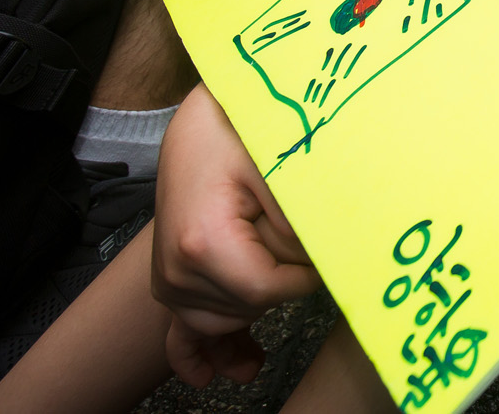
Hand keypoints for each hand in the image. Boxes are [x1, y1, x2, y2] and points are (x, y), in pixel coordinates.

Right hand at [152, 85, 319, 385]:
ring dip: (250, 319)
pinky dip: (197, 355)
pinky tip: (210, 379)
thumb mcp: (284, 168)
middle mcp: (176, 269)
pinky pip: (179, 331)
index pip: (268, 290)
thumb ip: (302, 224)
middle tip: (293, 239)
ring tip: (273, 333)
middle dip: (281, 283)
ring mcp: (170, 277)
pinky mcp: (173, 276)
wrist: (207, 118)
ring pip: (224, 320)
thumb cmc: (245, 132)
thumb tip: (328, 266)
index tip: (319, 243)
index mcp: (203, 244)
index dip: (303, 273)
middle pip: (247, 307)